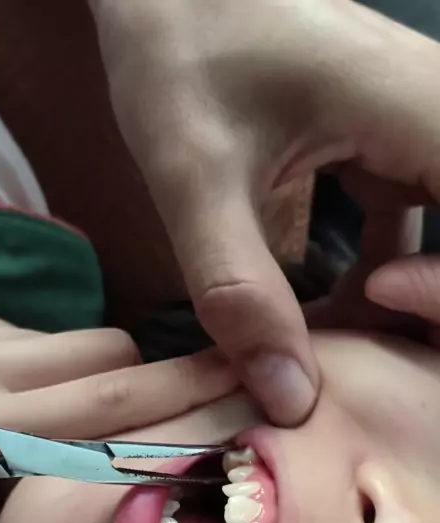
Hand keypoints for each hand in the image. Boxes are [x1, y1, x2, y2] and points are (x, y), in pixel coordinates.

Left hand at [0, 310, 236, 522]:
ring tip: (100, 420)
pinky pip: (44, 338)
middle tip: (227, 383)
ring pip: (85, 343)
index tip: (247, 384)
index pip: (112, 406)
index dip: (185, 396)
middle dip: (173, 373)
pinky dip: (63, 367)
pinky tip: (39, 401)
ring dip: (109, 376)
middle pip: (115, 359)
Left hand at [90, 0, 439, 423]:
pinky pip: (422, 230)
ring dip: (411, 307)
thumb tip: (294, 400)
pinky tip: (334, 309)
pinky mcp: (396, 149)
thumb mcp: (196, 177)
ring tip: (334, 341)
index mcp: (426, 113)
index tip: (375, 302)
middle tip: (363, 352)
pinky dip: (390, 280)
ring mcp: (425, 133)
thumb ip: (240, 291)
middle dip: (432, 312)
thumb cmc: (180, 49)